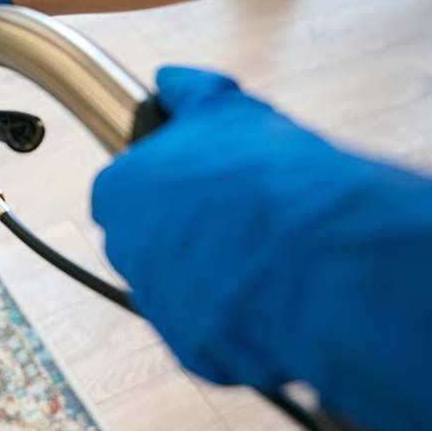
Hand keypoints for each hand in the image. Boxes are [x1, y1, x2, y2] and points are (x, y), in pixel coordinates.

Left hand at [91, 66, 431, 430]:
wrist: (312, 257)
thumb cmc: (263, 173)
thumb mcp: (224, 107)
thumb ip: (186, 92)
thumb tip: (168, 78)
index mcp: (118, 194)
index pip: (125, 190)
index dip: (168, 185)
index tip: (202, 183)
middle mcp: (126, 253)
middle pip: (149, 241)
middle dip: (188, 231)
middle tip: (241, 218)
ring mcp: (157, 306)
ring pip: (182, 288)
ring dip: (216, 275)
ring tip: (271, 254)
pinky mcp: (195, 351)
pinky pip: (215, 331)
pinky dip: (242, 317)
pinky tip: (279, 293)